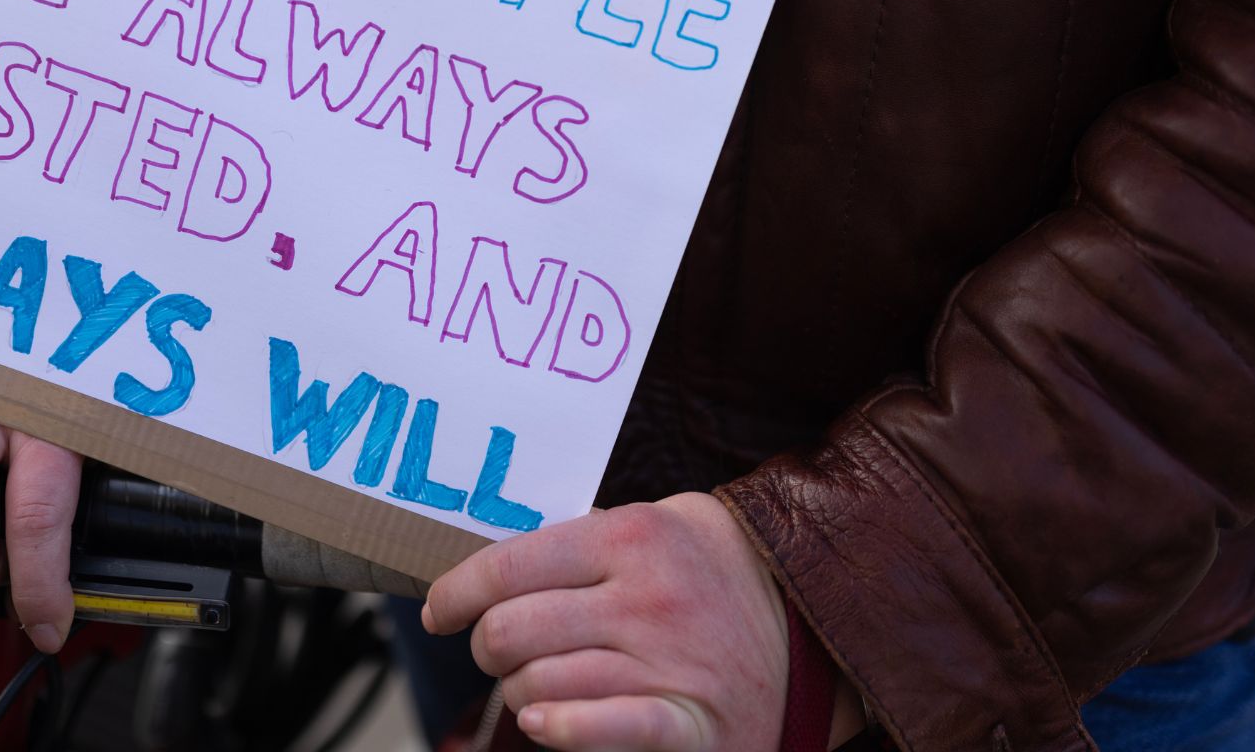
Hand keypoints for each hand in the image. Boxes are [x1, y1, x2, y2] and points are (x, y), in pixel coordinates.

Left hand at [421, 493, 790, 751]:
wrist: (815, 622)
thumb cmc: (713, 570)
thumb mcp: (655, 524)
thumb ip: (583, 539)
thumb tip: (492, 566)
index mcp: (627, 539)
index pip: (506, 567)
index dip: (454, 593)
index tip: (439, 611)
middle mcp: (645, 598)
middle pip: (510, 632)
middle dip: (486, 648)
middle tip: (497, 650)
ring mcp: (670, 663)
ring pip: (540, 684)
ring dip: (523, 691)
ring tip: (540, 683)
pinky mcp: (693, 722)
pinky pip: (606, 728)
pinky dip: (563, 729)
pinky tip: (545, 722)